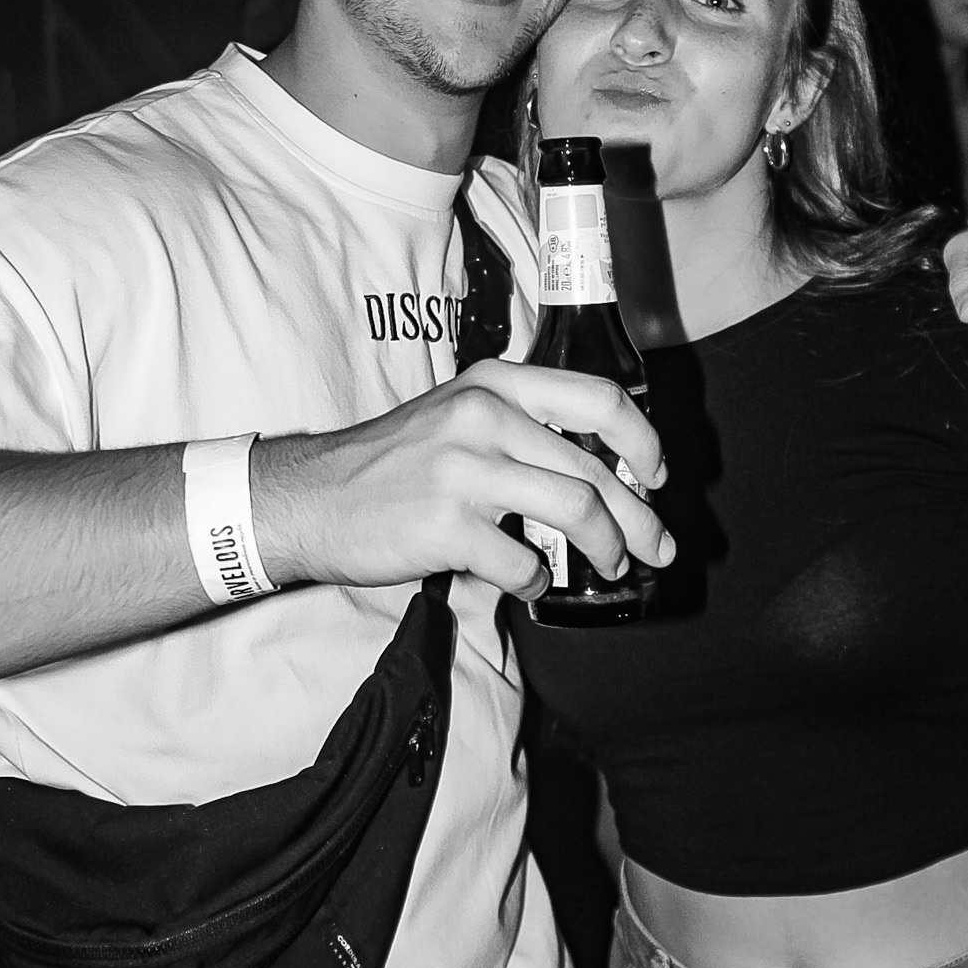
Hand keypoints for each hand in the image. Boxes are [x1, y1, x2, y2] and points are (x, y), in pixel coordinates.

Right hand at [255, 361, 673, 600]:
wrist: (309, 498)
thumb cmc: (390, 464)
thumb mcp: (456, 417)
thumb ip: (520, 430)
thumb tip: (598, 474)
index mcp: (495, 384)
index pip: (599, 398)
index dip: (643, 440)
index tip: (658, 475)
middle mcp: (484, 416)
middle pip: (595, 468)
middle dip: (640, 516)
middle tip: (658, 546)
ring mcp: (465, 470)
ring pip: (577, 509)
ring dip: (608, 546)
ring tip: (613, 566)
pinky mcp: (447, 525)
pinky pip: (523, 561)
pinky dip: (539, 580)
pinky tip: (532, 583)